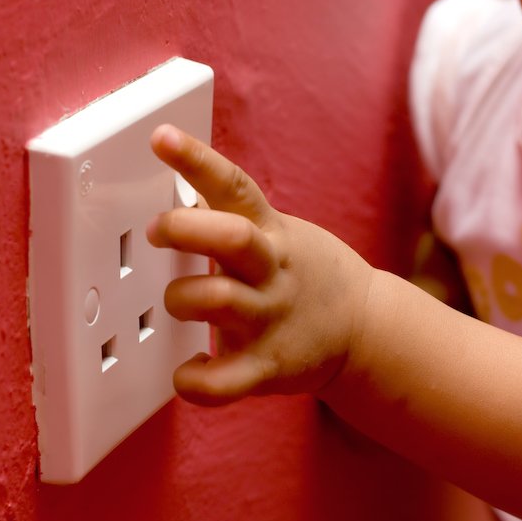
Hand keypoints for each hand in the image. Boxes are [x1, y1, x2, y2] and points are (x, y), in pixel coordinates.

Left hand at [146, 124, 375, 405]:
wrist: (364, 328)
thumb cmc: (304, 274)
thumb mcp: (278, 231)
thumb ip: (230, 217)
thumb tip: (172, 196)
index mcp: (271, 231)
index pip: (233, 185)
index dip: (196, 160)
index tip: (161, 138)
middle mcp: (270, 270)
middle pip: (231, 238)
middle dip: (184, 229)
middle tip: (157, 231)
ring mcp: (270, 318)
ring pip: (218, 301)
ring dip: (182, 299)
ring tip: (177, 302)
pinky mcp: (269, 365)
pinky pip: (224, 382)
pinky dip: (195, 381)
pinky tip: (189, 369)